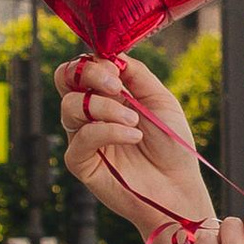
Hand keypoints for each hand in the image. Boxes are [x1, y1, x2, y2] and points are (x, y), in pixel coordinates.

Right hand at [60, 54, 211, 243]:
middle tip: (115, 85)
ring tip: (134, 120)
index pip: (84, 67)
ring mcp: (84, 137)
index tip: (119, 71)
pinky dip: (108, 131)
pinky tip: (132, 135)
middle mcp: (91, 113)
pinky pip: (82, 137)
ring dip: (105, 107)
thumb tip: (113, 56)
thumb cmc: (173, 146)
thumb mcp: (161, 101)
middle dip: (87, 73)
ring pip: (70, 106)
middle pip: (64, 78)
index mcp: (108, 95)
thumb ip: (137, 75)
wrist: (178, 186)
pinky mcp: (81, 162)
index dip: (97, 62)